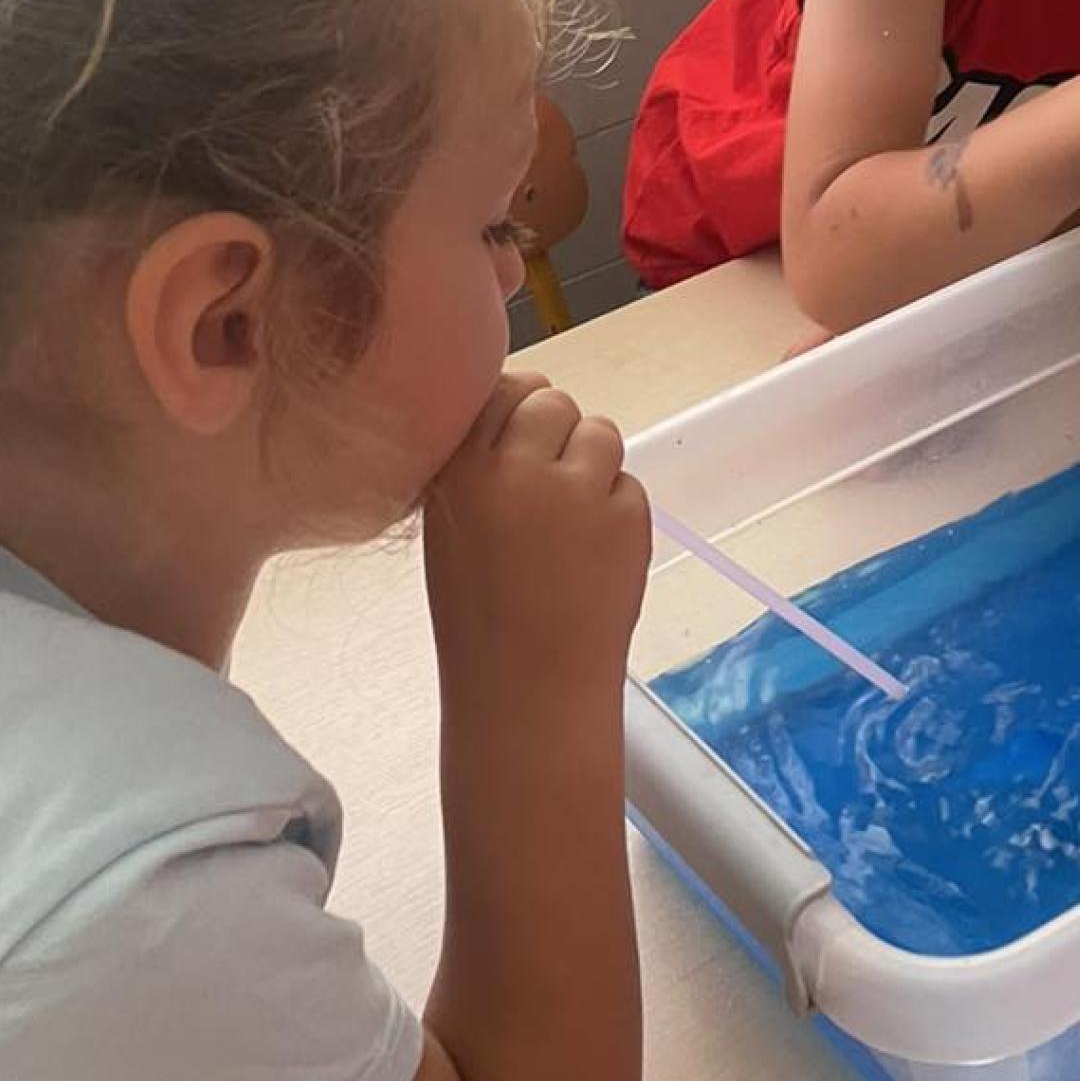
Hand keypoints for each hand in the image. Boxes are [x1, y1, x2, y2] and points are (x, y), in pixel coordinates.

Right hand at [425, 372, 650, 703]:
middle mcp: (516, 470)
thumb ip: (478, 464)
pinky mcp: (626, 517)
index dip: (518, 408)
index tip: (520, 440)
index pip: (502, 389)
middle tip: (550, 487)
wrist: (527, 691)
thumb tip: (519, 407)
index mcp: (459, 470)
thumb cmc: (480, 615)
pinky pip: (629, 484)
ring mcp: (576, 492)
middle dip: (558, 435)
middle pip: (554, 403)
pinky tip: (594, 556)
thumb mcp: (450, 525)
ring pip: (601, 433)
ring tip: (574, 522)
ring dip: (594, 464)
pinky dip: (618, 511)